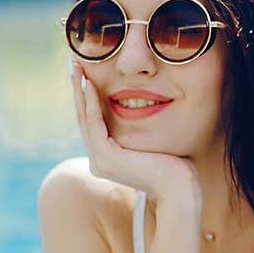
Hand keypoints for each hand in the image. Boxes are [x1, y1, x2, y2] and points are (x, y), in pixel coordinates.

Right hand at [70, 59, 201, 204]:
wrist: (180, 188)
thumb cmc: (175, 166)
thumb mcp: (152, 141)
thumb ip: (141, 129)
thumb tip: (144, 107)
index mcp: (107, 159)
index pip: (93, 123)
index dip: (88, 97)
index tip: (85, 73)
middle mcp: (99, 162)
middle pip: (85, 118)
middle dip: (78, 89)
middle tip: (74, 63)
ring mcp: (99, 162)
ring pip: (85, 119)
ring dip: (80, 91)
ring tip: (77, 67)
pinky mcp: (105, 158)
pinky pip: (94, 123)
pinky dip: (91, 102)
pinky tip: (90, 84)